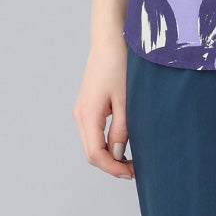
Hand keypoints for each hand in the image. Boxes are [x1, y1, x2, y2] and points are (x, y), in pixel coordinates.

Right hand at [74, 37, 134, 179]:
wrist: (110, 41)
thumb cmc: (119, 65)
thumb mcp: (126, 100)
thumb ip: (121, 129)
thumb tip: (117, 155)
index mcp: (88, 116)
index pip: (95, 154)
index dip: (112, 169)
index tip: (132, 174)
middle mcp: (80, 116)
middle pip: (92, 153)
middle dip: (111, 165)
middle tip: (135, 170)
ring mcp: (82, 111)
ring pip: (92, 144)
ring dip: (109, 156)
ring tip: (131, 160)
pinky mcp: (88, 107)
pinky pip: (94, 133)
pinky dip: (106, 144)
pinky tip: (123, 144)